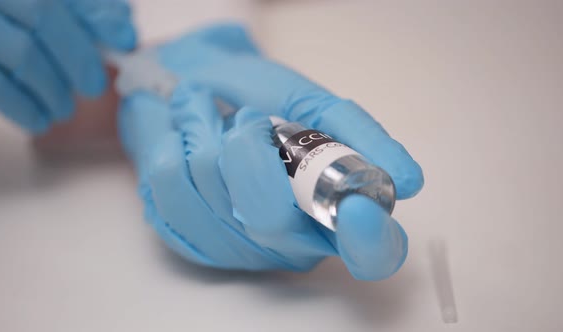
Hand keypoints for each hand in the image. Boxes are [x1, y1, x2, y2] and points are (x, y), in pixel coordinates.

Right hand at [0, 0, 135, 132]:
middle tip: (94, 87)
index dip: (97, 14)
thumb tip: (123, 33)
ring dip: (53, 88)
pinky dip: (21, 106)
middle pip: (42, 13)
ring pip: (20, 51)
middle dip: (78, 55)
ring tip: (64, 109)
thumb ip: (83, 13)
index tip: (125, 41)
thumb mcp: (42, 13)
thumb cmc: (6, 28)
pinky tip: (38, 120)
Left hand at [118, 24, 423, 279]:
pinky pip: (172, 184)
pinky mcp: (188, 238)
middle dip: (252, 148)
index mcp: (333, 212)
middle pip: (273, 221)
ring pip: (215, 194)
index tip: (358, 208)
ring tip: (214, 121)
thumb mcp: (312, 104)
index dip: (368, 242)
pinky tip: (184, 137)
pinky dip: (178, 139)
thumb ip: (358, 134)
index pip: (370, 255)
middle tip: (249, 118)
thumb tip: (409, 179)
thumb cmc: (256, 97)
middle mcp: (291, 242)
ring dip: (210, 134)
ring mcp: (239, 247)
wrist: (188, 84)